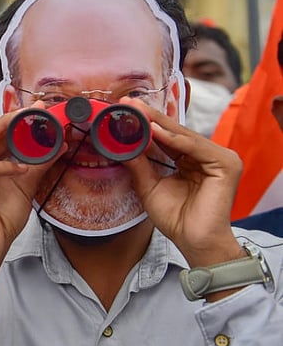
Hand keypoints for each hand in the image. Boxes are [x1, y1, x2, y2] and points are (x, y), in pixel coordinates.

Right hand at [0, 106, 62, 264]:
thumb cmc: (2, 219)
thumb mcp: (25, 185)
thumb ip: (38, 164)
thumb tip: (57, 144)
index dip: (16, 121)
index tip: (38, 110)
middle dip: (13, 121)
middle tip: (35, 110)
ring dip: (7, 134)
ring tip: (30, 127)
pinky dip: (3, 167)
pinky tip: (22, 168)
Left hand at [122, 98, 243, 266]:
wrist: (194, 242)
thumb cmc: (176, 219)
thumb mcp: (148, 187)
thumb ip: (138, 165)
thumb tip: (119, 144)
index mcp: (191, 160)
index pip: (166, 137)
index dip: (145, 123)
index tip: (123, 110)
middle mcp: (206, 156)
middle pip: (174, 133)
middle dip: (149, 117)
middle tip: (128, 103)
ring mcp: (219, 158)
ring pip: (183, 136)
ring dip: (158, 123)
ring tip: (136, 112)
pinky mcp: (226, 164)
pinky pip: (194, 147)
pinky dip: (173, 139)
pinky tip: (153, 130)